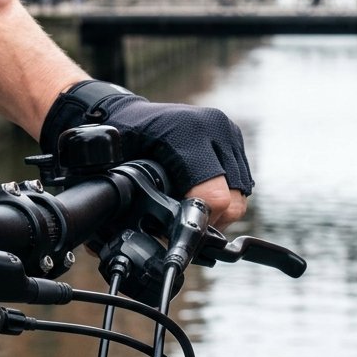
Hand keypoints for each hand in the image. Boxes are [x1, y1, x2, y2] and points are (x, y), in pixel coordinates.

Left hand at [40, 81, 251, 228]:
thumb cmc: (120, 139)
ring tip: (186, 210)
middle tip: (179, 226)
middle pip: (232, 200)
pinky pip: (240, 185)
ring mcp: (229, 134)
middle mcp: (216, 129)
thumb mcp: (118, 167)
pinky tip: (196, 196)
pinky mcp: (235, 141)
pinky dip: (222, 197)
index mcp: (188, 133)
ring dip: (217, 212)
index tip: (177, 235)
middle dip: (207, 221)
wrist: (127, 112)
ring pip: (240, 196)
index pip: (213, 195)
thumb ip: (127, 200)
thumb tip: (116, 244)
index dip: (196, 224)